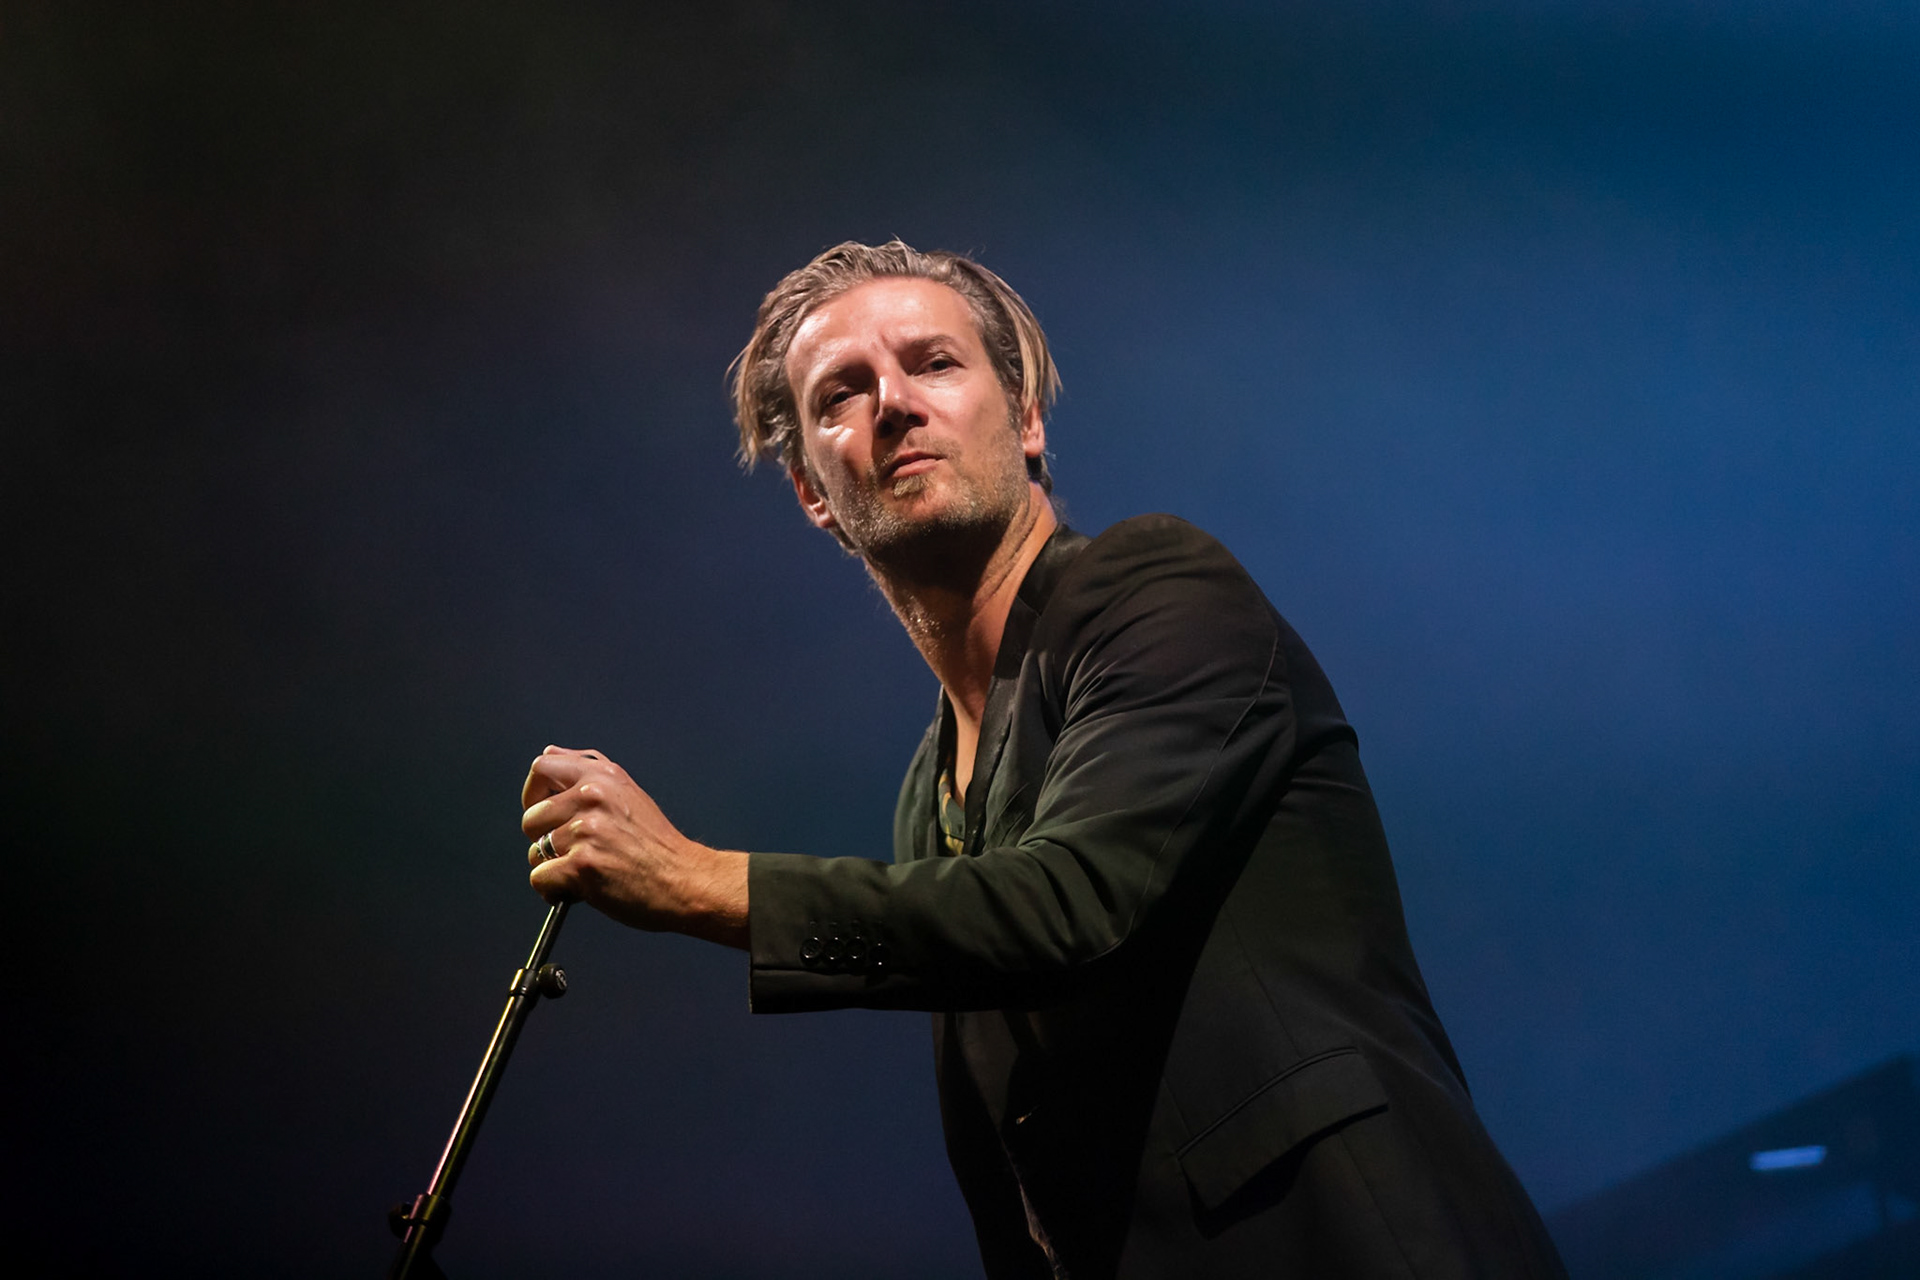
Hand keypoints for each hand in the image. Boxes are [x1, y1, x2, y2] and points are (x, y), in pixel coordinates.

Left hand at [521, 745, 747, 946]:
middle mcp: (593, 796)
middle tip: (574, 852)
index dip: (534, 794)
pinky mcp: (582, 864)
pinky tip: (580, 891)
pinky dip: (554, 891)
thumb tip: (549, 753)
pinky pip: (540, 879)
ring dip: (555, 868)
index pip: (541, 767)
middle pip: (531, 818)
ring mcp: (586, 829)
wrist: (686, 881)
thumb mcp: (628, 793)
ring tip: (587, 871)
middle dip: (544, 841)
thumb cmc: (659, 846)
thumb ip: (589, 773)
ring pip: (535, 853)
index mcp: (603, 776)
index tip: (545, 812)